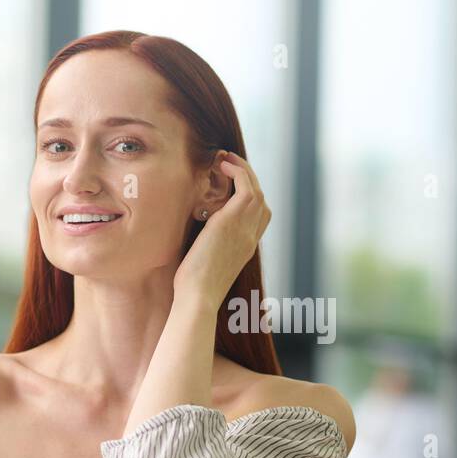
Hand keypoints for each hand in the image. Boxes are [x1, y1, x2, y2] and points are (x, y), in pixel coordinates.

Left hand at [173, 150, 270, 303]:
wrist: (198, 297)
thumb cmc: (195, 288)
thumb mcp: (207, 265)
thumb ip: (210, 247)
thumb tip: (198, 237)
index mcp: (247, 248)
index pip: (260, 216)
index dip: (251, 197)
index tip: (234, 186)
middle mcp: (251, 236)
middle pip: (261, 200)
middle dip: (248, 179)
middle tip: (231, 165)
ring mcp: (245, 229)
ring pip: (256, 190)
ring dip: (243, 170)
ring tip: (226, 160)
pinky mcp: (232, 221)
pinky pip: (245, 187)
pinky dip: (238, 171)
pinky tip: (223, 165)